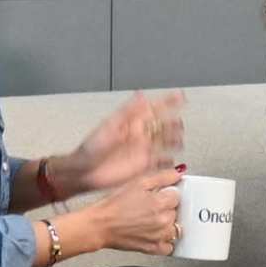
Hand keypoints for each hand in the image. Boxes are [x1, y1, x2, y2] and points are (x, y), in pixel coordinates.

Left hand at [61, 91, 180, 195]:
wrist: (85, 171)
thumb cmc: (91, 148)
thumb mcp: (109, 125)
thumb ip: (127, 111)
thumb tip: (141, 95)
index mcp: (132, 123)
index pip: (154, 109)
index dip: (168, 102)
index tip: (180, 96)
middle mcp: (139, 136)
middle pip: (163, 126)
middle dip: (174, 123)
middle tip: (180, 122)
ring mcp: (142, 151)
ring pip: (164, 143)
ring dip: (174, 140)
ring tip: (180, 139)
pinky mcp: (142, 166)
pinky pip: (159, 162)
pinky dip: (167, 161)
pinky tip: (173, 161)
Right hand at [74, 164, 182, 257]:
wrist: (99, 225)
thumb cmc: (114, 205)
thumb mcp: (138, 182)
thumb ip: (162, 177)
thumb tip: (178, 173)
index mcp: (160, 203)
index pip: (177, 196)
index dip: (166, 194)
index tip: (158, 195)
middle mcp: (163, 221)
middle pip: (176, 212)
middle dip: (165, 208)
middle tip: (149, 207)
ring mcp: (159, 237)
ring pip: (174, 228)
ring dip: (166, 224)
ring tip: (149, 219)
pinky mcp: (153, 248)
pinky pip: (169, 247)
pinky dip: (164, 241)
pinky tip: (153, 233)